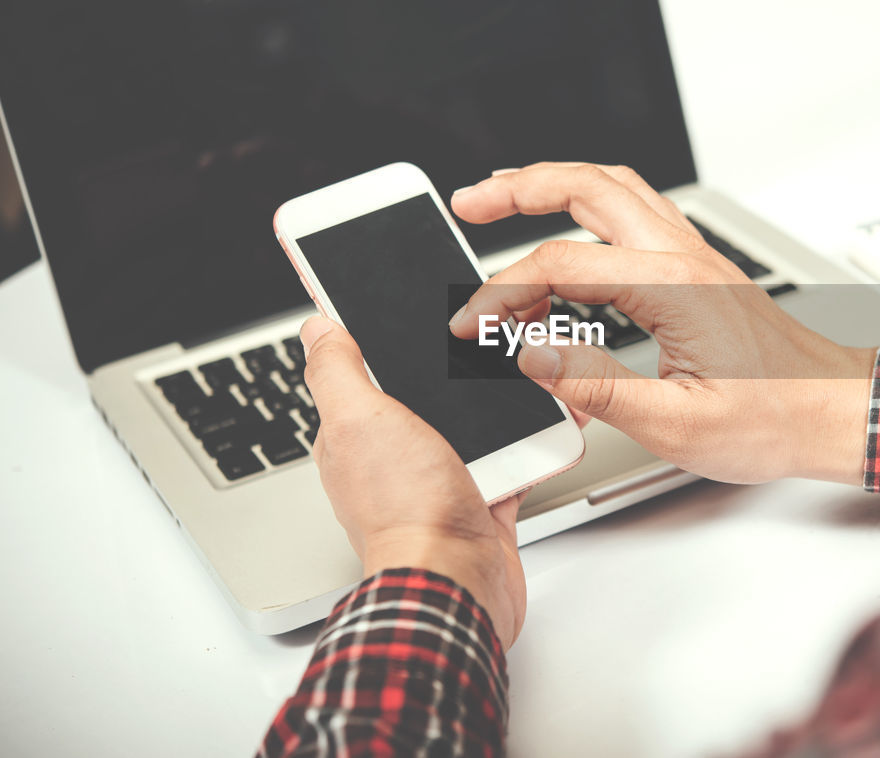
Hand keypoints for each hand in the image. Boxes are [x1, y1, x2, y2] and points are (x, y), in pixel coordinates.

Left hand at [300, 316, 525, 649]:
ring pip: (475, 425)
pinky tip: (551, 420)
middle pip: (428, 395)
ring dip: (500, 403)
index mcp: (357, 434)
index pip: (369, 372)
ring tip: (526, 370)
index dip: (389, 340)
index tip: (419, 310)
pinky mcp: (483, 500)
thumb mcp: (359, 420)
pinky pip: (512, 459)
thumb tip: (315, 326)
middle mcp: (397, 457)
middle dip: (454, 371)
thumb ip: (336, 371)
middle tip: (487, 337)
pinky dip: (532, 441)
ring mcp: (441, 480)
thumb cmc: (406, 511)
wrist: (458, 581)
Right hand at [449, 163, 874, 485]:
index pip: (563, 265)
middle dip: (519, 187)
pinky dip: (586, 210)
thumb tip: (532, 354)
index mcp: (673, 287)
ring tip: (504, 198)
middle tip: (469, 202)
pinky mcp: (697, 271)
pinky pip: (633, 217)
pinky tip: (567, 233)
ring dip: (555, 185)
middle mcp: (683, 258)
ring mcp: (692, 258)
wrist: (830, 411)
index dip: (504, 292)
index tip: (473, 325)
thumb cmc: (772, 419)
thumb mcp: (676, 423)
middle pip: (588, 187)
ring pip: (614, 190)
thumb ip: (596, 386)